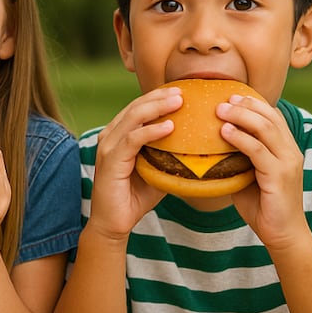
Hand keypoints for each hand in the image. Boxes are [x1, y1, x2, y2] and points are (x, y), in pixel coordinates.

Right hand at [86, 85, 179, 240]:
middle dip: (160, 96)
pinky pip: (132, 139)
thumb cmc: (136, 197)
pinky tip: (170, 127)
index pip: (139, 108)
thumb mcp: (158, 169)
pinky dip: (151, 131)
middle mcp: (110, 136)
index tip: (184, 91)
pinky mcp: (110, 160)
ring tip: (180, 101)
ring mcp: (108, 147)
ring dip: (157, 107)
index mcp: (119, 135)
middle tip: (184, 91)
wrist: (114, 222)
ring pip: (133, 117)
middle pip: (135, 107)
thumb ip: (170, 154)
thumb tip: (203, 147)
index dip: (159, 97)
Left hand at [219, 94, 309, 249]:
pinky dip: (240, 138)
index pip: (272, 117)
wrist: (281, 233)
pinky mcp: (279, 176)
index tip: (230, 95)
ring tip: (219, 110)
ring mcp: (287, 163)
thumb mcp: (247, 176)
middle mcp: (289, 151)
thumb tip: (207, 147)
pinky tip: (223, 132)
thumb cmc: (261, 205)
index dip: (253, 103)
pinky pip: (258, 151)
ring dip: (240, 116)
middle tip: (221, 98)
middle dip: (245, 104)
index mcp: (285, 149)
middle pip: (270, 117)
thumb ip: (235, 159)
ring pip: (265, 129)